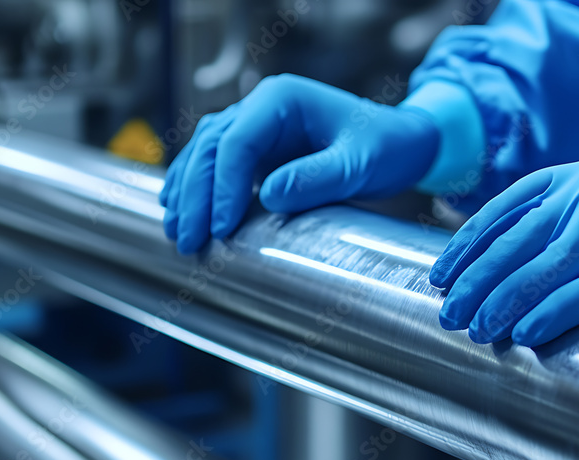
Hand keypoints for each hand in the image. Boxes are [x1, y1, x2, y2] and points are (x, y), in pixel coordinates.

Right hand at [161, 74, 439, 253]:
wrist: (401, 144)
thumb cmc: (385, 147)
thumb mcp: (358, 165)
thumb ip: (317, 178)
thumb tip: (270, 196)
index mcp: (281, 99)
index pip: (236, 142)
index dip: (224, 187)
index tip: (222, 227)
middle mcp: (260, 108)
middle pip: (210, 149)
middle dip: (196, 196)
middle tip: (190, 240)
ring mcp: (255, 128)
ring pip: (204, 155)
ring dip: (187, 194)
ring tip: (178, 233)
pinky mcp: (257, 151)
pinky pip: (216, 166)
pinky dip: (197, 190)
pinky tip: (184, 214)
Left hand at [429, 147, 578, 345]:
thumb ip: (573, 210)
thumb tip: (517, 255)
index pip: (506, 208)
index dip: (468, 242)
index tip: (441, 272)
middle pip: (515, 240)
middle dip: (474, 280)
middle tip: (447, 311)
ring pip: (541, 269)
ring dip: (502, 303)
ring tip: (475, 329)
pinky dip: (551, 313)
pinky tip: (525, 333)